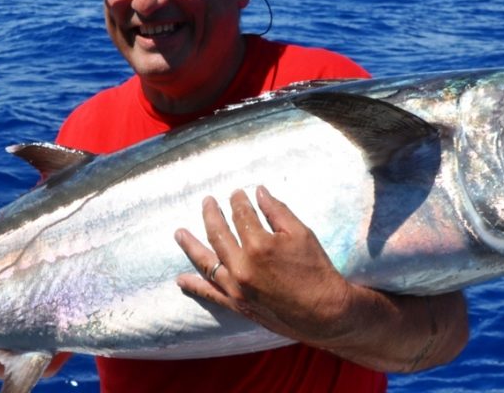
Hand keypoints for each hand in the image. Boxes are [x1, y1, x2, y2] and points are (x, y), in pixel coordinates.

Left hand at [174, 186, 356, 345]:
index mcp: (259, 245)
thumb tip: (259, 191)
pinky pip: (210, 294)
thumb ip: (277, 211)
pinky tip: (181, 279)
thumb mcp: (302, 234)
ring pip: (206, 261)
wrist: (325, 313)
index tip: (236, 194)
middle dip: (211, 214)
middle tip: (207, 202)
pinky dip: (194, 286)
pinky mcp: (237, 305)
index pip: (241, 216)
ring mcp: (236, 287)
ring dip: (191, 245)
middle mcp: (242, 266)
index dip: (238, 202)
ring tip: (179, 233)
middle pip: (218, 234)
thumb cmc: (317, 270)